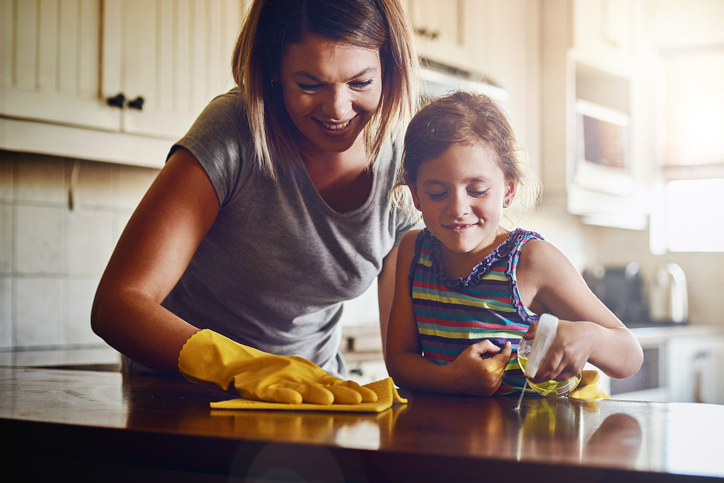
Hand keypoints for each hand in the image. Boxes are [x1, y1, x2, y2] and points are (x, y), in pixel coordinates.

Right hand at [178, 329, 376, 404]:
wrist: (237, 363)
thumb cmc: (274, 373)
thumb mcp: (301, 376)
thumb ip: (323, 384)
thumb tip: (354, 392)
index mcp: (310, 376)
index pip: (337, 384)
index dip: (355, 390)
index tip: (373, 398)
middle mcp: (299, 378)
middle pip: (325, 386)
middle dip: (344, 394)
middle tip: (361, 401)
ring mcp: (280, 382)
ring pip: (302, 389)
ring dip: (316, 395)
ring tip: (329, 401)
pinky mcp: (261, 388)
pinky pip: (273, 394)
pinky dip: (284, 396)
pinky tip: (294, 401)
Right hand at [449, 340, 511, 395]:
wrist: (452, 380)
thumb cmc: (461, 364)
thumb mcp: (472, 349)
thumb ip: (486, 345)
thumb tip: (498, 349)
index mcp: (489, 367)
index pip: (504, 357)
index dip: (507, 349)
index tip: (508, 344)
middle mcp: (492, 379)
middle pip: (502, 365)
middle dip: (496, 359)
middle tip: (484, 358)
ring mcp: (492, 387)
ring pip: (501, 373)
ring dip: (495, 368)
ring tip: (482, 367)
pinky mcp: (490, 392)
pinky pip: (498, 381)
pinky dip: (493, 376)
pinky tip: (483, 374)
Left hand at [524, 319, 592, 383]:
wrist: (590, 337)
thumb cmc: (569, 330)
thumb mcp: (553, 324)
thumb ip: (536, 327)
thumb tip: (526, 337)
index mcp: (562, 347)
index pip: (550, 365)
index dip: (539, 373)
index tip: (529, 374)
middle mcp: (569, 358)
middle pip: (552, 374)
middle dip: (539, 378)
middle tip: (529, 377)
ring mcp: (574, 365)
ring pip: (557, 377)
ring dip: (545, 378)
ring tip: (537, 376)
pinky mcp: (577, 370)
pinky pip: (563, 377)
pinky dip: (554, 377)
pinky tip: (549, 374)